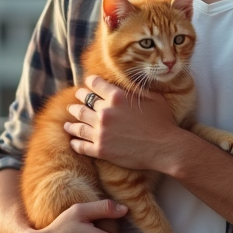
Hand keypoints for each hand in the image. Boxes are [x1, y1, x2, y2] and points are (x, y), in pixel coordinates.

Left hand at [65, 75, 182, 172]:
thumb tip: (129, 82)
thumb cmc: (163, 122)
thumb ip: (136, 89)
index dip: (90, 83)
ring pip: (78, 124)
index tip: (88, 84)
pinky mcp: (101, 150)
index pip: (94, 84)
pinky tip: (73, 142)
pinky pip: (81, 145)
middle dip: (78, 101)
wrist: (165, 148)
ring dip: (71, 123)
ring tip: (67, 124)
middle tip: (74, 102)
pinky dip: (76, 143)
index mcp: (116, 97)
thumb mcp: (152, 97)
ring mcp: (100, 132)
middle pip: (83, 103)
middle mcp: (104, 112)